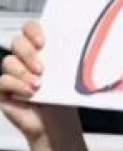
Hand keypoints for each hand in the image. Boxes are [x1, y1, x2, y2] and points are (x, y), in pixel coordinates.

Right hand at [2, 21, 58, 144]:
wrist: (56, 123)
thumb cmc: (64, 96)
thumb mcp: (69, 73)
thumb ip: (70, 58)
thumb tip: (87, 43)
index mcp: (41, 49)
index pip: (30, 27)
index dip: (32, 30)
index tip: (43, 42)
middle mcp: (24, 58)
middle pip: (17, 42)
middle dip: (28, 53)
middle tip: (42, 68)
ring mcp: (12, 73)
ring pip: (8, 62)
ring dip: (23, 72)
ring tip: (39, 85)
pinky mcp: (4, 89)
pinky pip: (3, 81)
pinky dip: (17, 85)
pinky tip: (30, 93)